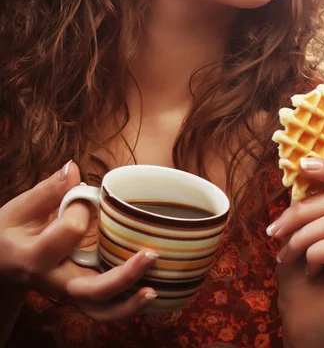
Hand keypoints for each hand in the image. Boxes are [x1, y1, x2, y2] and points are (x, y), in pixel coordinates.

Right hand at [0, 162, 157, 320]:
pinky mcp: (81, 295)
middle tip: (151, 255)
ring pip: (100, 311)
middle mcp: (54, 281)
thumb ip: (49, 190)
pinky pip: (104, 308)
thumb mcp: (22, 207)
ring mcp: (69, 292)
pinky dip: (127, 307)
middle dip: (123, 276)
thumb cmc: (13, 230)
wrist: (3, 261)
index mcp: (36, 256)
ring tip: (153, 291)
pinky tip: (148, 293)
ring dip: (128, 306)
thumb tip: (73, 168)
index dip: (81, 207)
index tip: (79, 195)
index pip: (70, 231)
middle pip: (91, 290)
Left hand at [267, 157, 323, 347]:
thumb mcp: (304, 226)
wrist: (304, 318)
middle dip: (301, 211)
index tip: (303, 164)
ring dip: (301, 237)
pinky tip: (309, 269)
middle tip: (275, 229)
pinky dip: (313, 254)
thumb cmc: (303, 271)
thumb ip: (312, 199)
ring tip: (289, 254)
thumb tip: (305, 165)